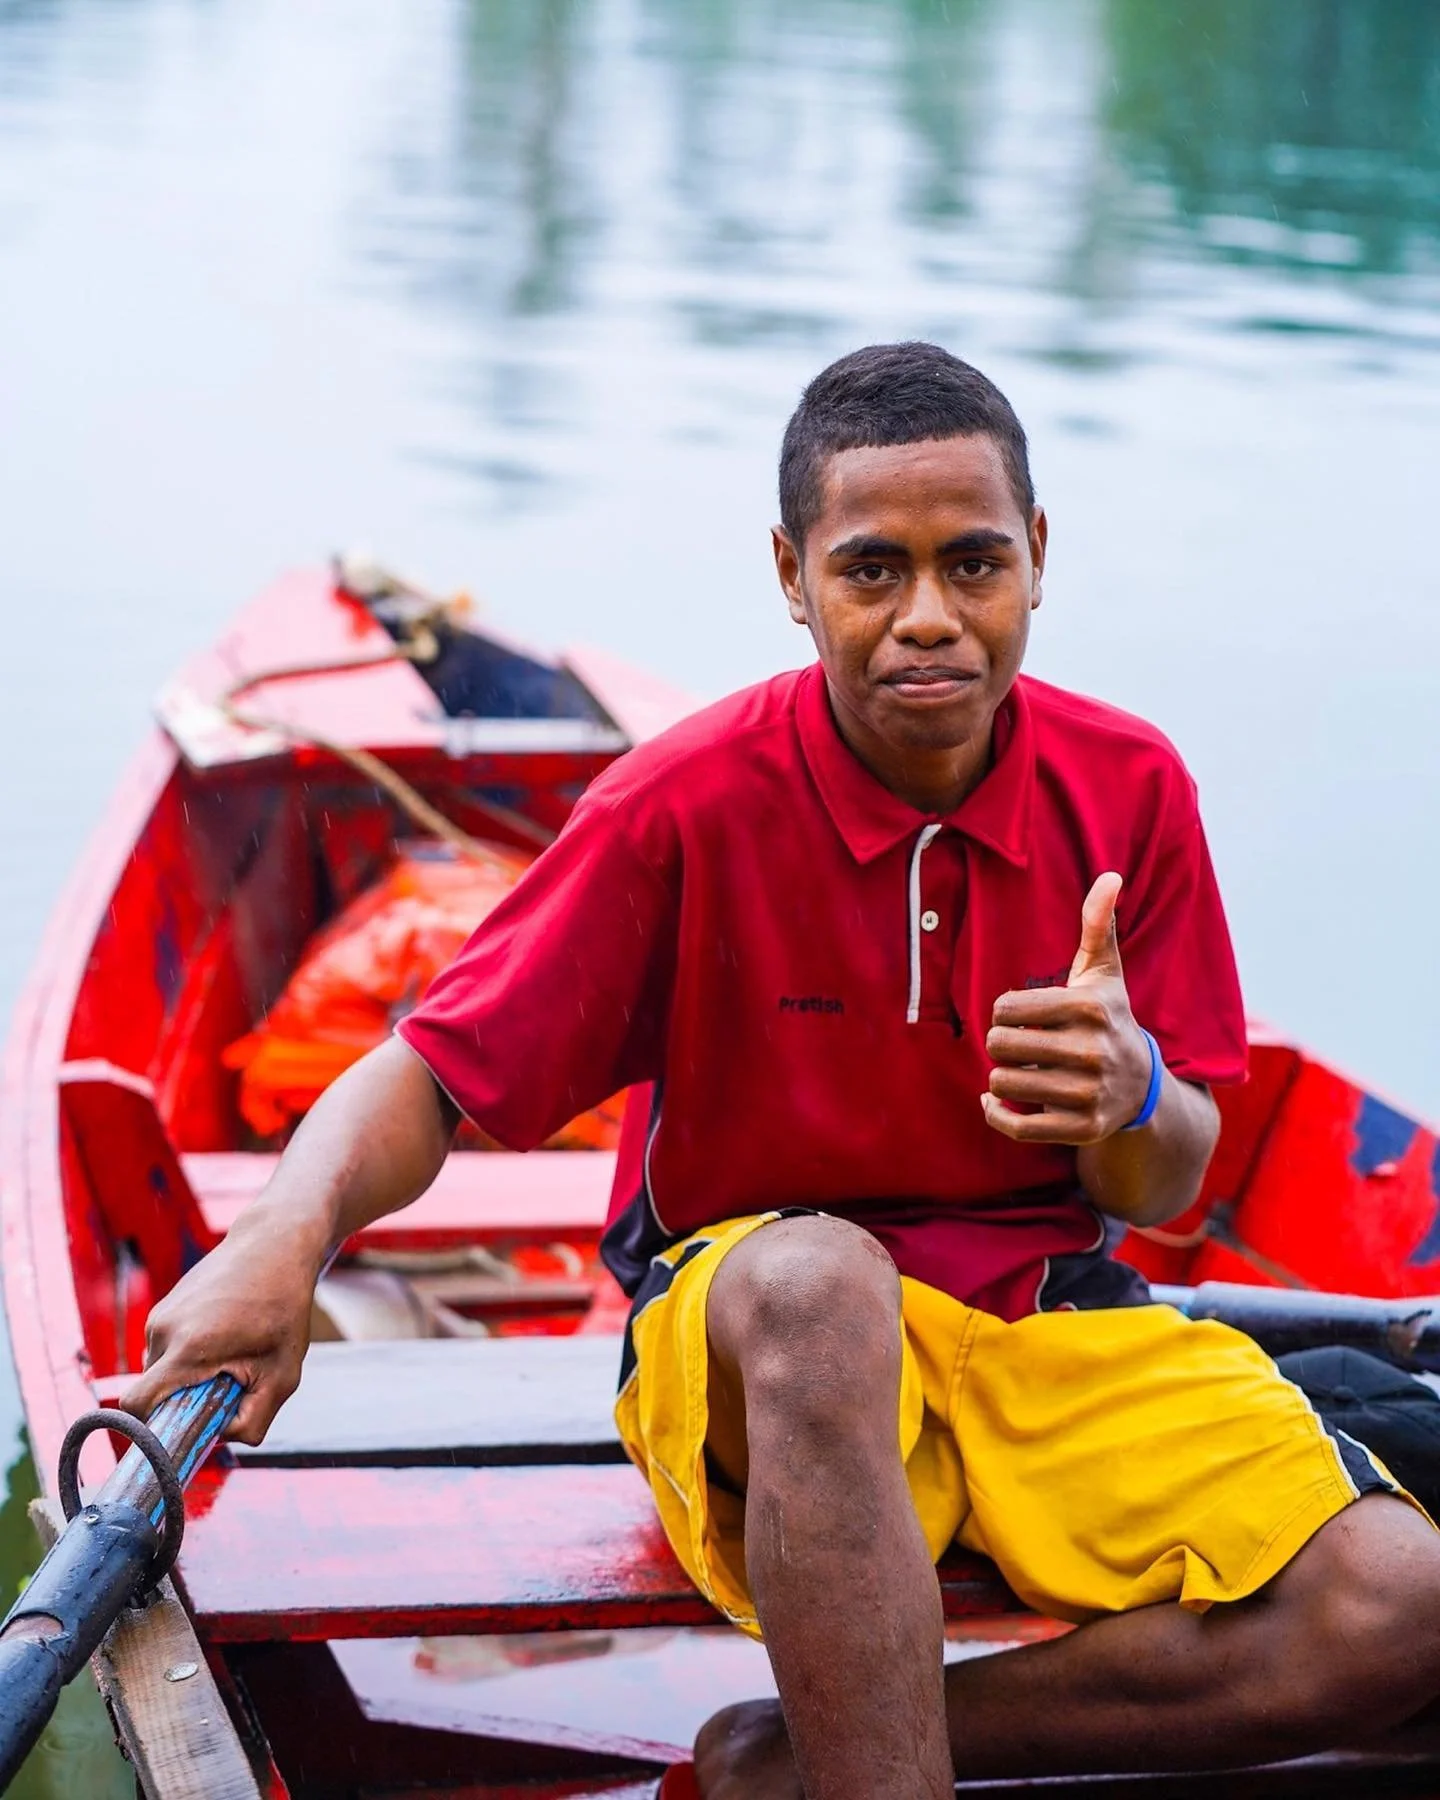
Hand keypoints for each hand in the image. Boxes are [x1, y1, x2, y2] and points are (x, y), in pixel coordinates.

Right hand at [119, 1209, 325, 1444]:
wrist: (274, 1243)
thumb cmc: (283, 1307)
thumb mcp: (284, 1373)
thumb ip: (254, 1420)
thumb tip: (220, 1440)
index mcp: (187, 1348)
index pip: (136, 1405)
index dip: (149, 1430)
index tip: (178, 1435)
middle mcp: (164, 1330)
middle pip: (154, 1393)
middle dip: (184, 1402)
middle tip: (229, 1386)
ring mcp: (160, 1315)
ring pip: (160, 1371)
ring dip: (189, 1376)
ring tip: (233, 1353)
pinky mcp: (164, 1306)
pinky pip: (166, 1350)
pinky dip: (189, 1356)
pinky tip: (225, 1336)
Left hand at [982, 871, 1153, 1145]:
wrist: (1142, 1087)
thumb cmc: (1109, 1019)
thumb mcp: (1105, 973)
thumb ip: (1099, 926)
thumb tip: (1110, 876)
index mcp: (1090, 1009)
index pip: (1006, 1009)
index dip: (1004, 1012)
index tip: (1022, 1016)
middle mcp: (1092, 1053)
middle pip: (998, 1046)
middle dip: (1000, 1045)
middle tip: (1018, 1046)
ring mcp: (1089, 1095)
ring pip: (1002, 1084)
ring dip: (1001, 1077)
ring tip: (1021, 1070)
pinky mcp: (1082, 1129)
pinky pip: (1016, 1125)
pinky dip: (996, 1114)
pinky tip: (996, 1101)